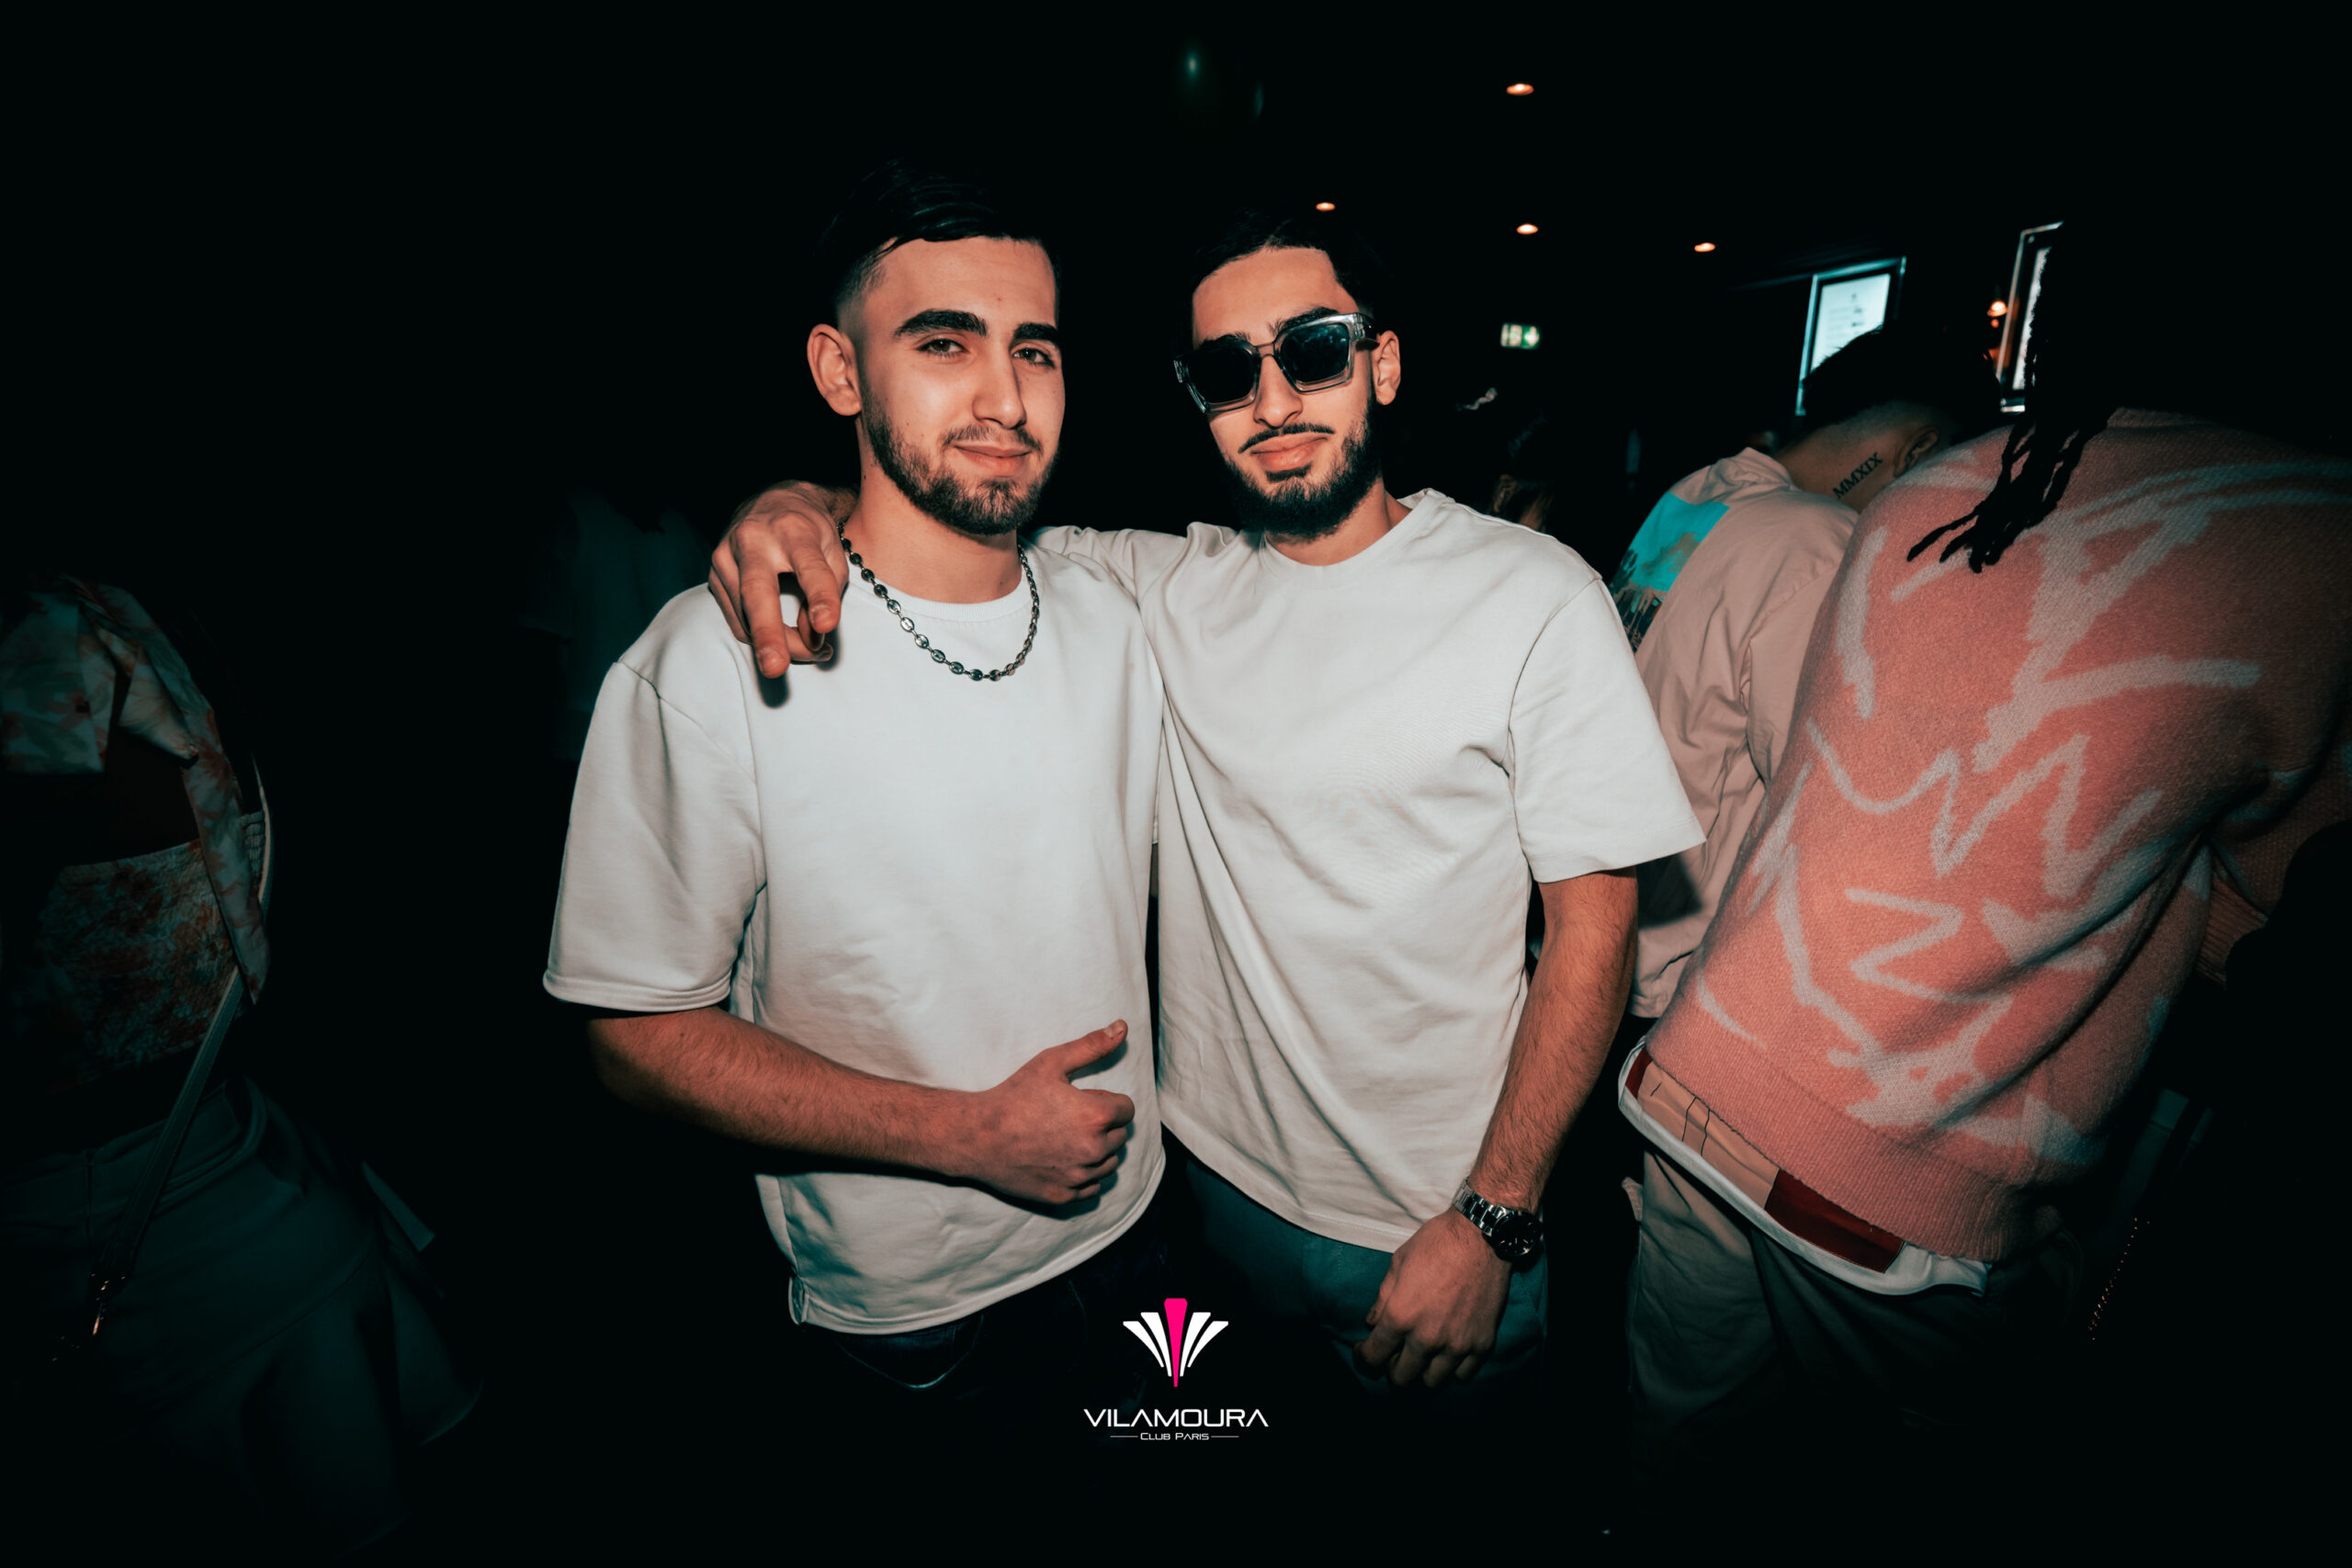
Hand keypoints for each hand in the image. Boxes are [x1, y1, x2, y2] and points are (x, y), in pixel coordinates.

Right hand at [707, 482, 854, 676]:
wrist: (772, 502)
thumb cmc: (809, 531)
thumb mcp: (833, 551)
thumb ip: (828, 591)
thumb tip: (812, 635)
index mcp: (793, 529)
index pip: (809, 567)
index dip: (819, 597)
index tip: (827, 624)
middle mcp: (753, 539)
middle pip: (757, 591)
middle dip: (768, 632)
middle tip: (775, 667)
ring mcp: (726, 556)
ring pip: (745, 614)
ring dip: (777, 643)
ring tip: (810, 651)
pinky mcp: (713, 575)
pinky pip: (736, 619)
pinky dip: (759, 636)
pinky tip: (782, 638)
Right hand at [956, 1022, 1136, 1205]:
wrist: (977, 1136)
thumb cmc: (1013, 1096)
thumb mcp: (1051, 1062)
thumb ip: (1092, 1046)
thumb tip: (1122, 1027)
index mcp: (1096, 1116)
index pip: (1127, 1109)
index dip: (1107, 1101)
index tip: (1085, 1099)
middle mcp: (1093, 1150)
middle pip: (1120, 1136)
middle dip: (1104, 1125)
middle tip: (1071, 1117)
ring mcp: (1079, 1177)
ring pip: (1109, 1164)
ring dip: (1098, 1151)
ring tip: (1067, 1138)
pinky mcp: (1064, 1196)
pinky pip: (1093, 1188)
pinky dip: (1084, 1175)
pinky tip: (1063, 1160)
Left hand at [1356, 1209, 1511, 1388]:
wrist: (1483, 1236)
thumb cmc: (1436, 1243)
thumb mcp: (1398, 1264)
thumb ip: (1382, 1299)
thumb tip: (1372, 1323)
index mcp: (1401, 1317)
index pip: (1373, 1357)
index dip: (1364, 1357)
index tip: (1365, 1351)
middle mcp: (1427, 1337)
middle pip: (1402, 1378)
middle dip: (1392, 1370)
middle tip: (1394, 1356)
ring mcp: (1457, 1344)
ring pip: (1432, 1382)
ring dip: (1422, 1372)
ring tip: (1422, 1357)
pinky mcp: (1482, 1344)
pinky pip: (1462, 1374)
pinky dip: (1452, 1369)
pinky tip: (1448, 1354)